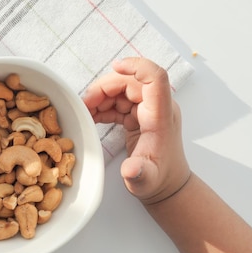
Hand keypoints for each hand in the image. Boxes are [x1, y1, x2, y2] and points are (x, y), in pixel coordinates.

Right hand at [83, 57, 189, 204]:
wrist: (166, 186)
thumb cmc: (158, 181)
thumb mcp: (146, 181)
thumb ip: (138, 174)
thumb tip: (131, 170)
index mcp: (160, 116)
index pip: (155, 78)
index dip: (136, 67)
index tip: (115, 66)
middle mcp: (156, 108)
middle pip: (131, 81)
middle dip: (105, 87)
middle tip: (85, 104)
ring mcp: (148, 110)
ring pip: (123, 89)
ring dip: (101, 97)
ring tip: (85, 112)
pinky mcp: (140, 115)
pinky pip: (120, 101)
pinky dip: (104, 106)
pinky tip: (93, 117)